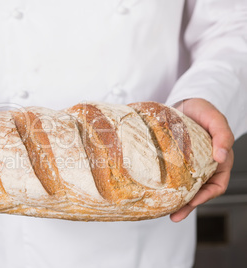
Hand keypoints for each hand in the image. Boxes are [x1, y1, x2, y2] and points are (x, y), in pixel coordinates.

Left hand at [170, 98, 233, 221]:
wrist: (184, 103)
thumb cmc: (203, 111)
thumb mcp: (215, 118)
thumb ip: (222, 134)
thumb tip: (221, 155)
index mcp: (218, 161)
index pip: (217, 185)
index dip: (207, 195)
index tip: (194, 200)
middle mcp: (204, 166)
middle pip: (199, 192)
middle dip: (188, 205)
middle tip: (175, 216)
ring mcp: (188, 165)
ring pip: (184, 187)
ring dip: (177, 201)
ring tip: (165, 212)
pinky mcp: (173, 161)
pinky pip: (171, 177)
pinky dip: (166, 186)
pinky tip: (155, 193)